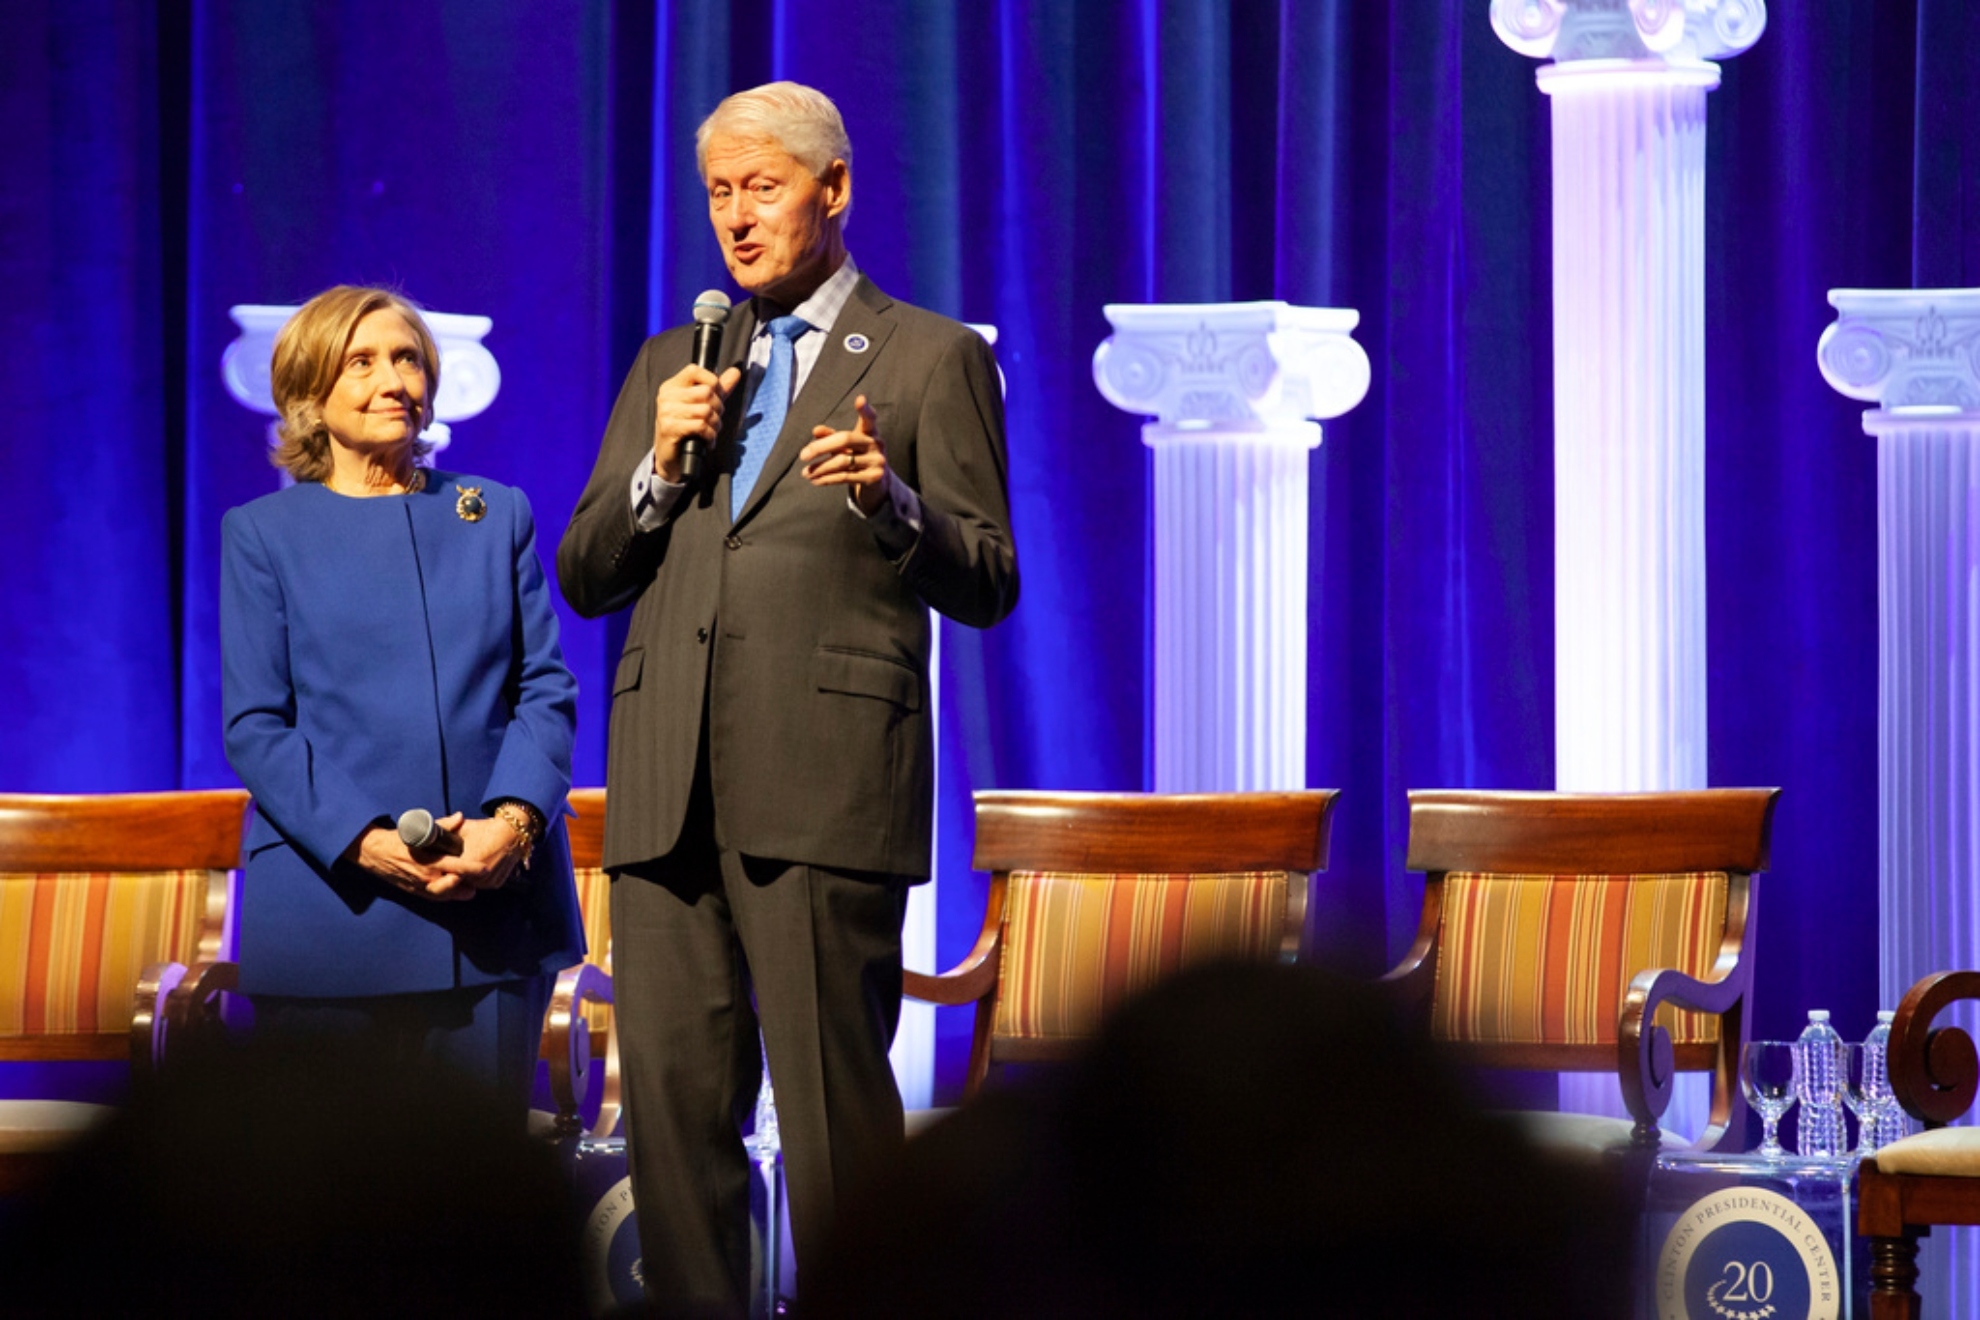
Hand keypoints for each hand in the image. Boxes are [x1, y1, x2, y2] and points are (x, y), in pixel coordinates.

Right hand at [347, 824, 475, 902]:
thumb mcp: (419, 829)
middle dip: (467, 887)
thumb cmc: (399, 838)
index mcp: (429, 860)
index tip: (485, 870)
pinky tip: (453, 892)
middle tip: (478, 885)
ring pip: (444, 895)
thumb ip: (443, 825)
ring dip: (457, 893)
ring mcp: (419, 886)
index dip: (472, 869)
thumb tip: (460, 817)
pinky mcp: (414, 891)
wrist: (375, 852)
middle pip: (453, 887)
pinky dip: (444, 896)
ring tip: (469, 891)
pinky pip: (433, 898)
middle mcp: (426, 876)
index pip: (456, 867)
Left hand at [432, 812, 529, 891]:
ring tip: (459, 870)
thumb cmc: (484, 829)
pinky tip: (473, 871)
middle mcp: (481, 874)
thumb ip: (444, 834)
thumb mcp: (462, 829)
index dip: (442, 870)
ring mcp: (489, 881)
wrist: (512, 832)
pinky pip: (481, 885)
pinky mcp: (496, 884)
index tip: (436, 866)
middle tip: (447, 868)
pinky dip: (476, 880)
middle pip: (458, 881)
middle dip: (452, 875)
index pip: (449, 872)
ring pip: (469, 885)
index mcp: (469, 860)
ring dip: (465, 880)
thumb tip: (426, 837)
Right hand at [653, 364, 743, 482]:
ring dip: (715, 424)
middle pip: (706, 392)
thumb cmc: (687, 429)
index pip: (695, 370)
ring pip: (705, 410)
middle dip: (718, 407)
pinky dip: (710, 435)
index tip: (716, 396)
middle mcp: (667, 396)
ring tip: (712, 431)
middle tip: (715, 419)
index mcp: (672, 386)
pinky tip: (708, 440)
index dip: (712, 381)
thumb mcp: (702, 405)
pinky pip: (701, 426)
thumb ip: (718, 388)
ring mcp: (666, 412)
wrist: (670, 457)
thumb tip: (735, 372)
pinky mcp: (670, 428)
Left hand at [802, 394, 886, 514]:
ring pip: (841, 461)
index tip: (860, 399)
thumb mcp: (844, 446)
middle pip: (845, 439)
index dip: (864, 409)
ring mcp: (877, 461)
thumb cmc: (857, 457)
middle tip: (802, 455)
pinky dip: (827, 479)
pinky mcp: (873, 477)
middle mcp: (876, 443)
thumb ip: (830, 436)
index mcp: (869, 431)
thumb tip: (815, 430)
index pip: (869, 418)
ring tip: (805, 473)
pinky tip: (815, 480)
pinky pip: (845, 477)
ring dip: (819, 468)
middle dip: (820, 447)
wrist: (878, 483)